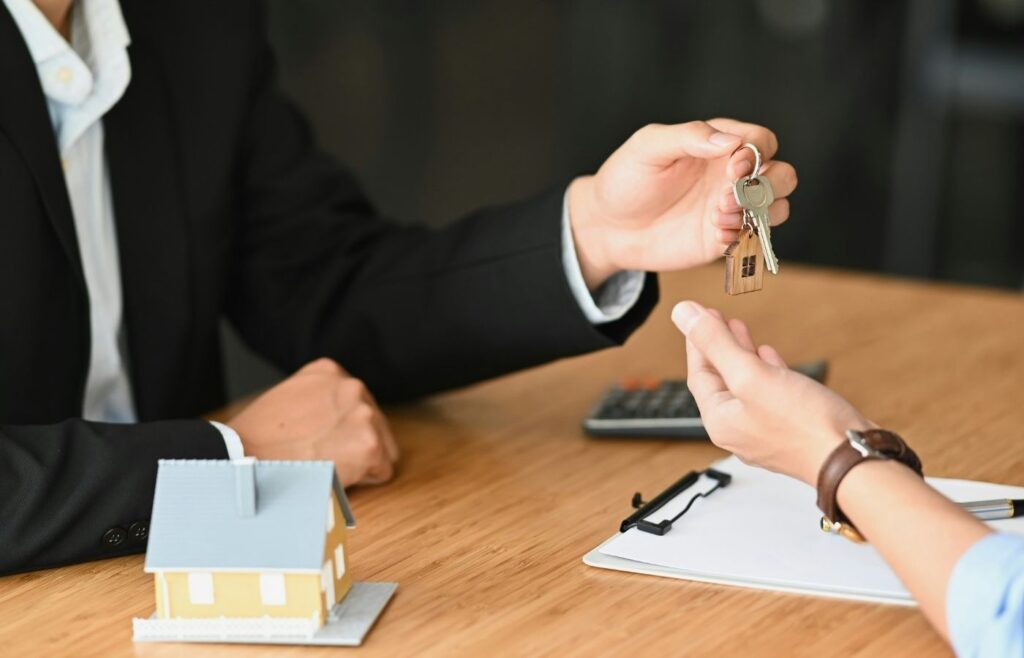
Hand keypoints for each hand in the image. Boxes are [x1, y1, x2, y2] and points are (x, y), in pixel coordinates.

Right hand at [225, 358, 398, 485]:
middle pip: (375, 423)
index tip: (327, 440)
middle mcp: (352, 386)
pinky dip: (364, 480)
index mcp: (331, 371)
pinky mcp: (370, 444)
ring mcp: (364, 414)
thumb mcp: (290, 396)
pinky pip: (382, 471)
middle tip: (326, 457)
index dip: (344, 428)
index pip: (358, 402)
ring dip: (361, 461)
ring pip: (381, 448)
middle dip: (356, 443)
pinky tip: (336, 475)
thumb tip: (334, 419)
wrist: (245, 457)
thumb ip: (318, 399)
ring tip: (327, 465)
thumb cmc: (258, 436)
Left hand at [568, 119, 797, 288]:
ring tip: (721, 216)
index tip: (733, 165)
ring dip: (761, 212)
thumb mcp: (648, 147)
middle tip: (729, 195)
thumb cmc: (625, 180)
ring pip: (778, 206)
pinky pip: (754, 238)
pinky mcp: (723, 238)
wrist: (606, 227)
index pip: (760, 140)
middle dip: (768, 184)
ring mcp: (730, 208)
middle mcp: (730, 175)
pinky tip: (715, 235)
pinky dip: (744, 236)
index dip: (757, 152)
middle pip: (782, 173)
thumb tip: (730, 141)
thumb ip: (689, 137)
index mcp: (716, 145)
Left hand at [671, 301, 870, 484]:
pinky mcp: (789, 428)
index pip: (698, 373)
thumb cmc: (803, 424)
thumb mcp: (750, 374)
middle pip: (719, 379)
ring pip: (744, 385)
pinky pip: (767, 394)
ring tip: (739, 330)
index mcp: (720, 420)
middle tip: (716, 318)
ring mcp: (764, 431)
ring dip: (740, 355)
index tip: (697, 314)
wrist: (851, 456)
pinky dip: (764, 372)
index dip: (697, 340)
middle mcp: (738, 429)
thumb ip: (716, 343)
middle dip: (717, 346)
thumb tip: (684, 315)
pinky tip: (769, 357)